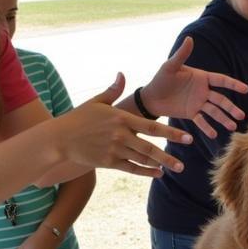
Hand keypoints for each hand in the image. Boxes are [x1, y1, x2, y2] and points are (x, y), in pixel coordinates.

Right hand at [57, 74, 192, 177]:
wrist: (60, 138)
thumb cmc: (79, 118)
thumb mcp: (97, 101)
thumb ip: (113, 90)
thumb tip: (122, 74)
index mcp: (121, 118)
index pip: (152, 127)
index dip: (171, 133)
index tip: (187, 137)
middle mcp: (121, 135)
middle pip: (150, 146)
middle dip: (169, 155)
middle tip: (184, 162)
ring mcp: (115, 150)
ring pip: (142, 159)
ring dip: (160, 165)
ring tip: (175, 168)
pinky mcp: (108, 162)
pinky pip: (131, 168)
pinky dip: (145, 172)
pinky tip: (158, 173)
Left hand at [140, 37, 247, 138]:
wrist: (151, 97)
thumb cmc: (161, 79)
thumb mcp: (170, 66)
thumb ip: (181, 55)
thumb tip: (190, 38)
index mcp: (201, 77)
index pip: (221, 80)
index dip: (233, 85)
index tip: (245, 89)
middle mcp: (203, 90)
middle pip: (221, 99)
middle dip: (231, 107)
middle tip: (241, 116)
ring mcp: (198, 103)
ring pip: (214, 111)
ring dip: (223, 119)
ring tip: (232, 127)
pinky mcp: (191, 113)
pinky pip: (201, 121)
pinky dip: (207, 127)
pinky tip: (214, 135)